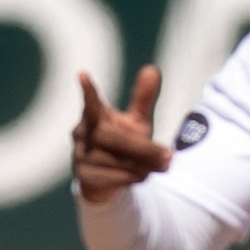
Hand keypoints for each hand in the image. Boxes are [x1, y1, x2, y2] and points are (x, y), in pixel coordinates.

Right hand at [73, 66, 171, 202]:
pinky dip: (131, 177)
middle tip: (170, 155)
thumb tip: (152, 69)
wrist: (108, 180)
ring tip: (160, 166)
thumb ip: (143, 99)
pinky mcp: (82, 176)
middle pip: (112, 138)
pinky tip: (143, 175)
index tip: (82, 75)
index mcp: (94, 115)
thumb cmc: (123, 144)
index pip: (90, 102)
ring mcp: (79, 154)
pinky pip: (111, 177)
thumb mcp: (136, 122)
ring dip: (142, 165)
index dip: (88, 91)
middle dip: (143, 148)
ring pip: (114, 160)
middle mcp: (81, 133)